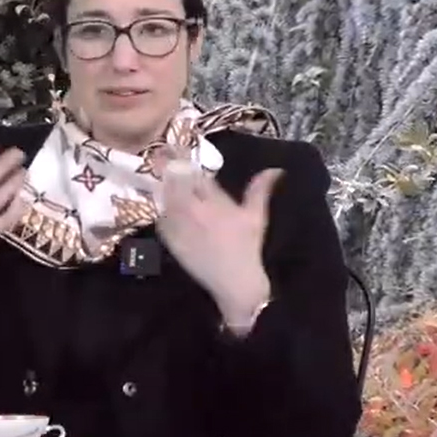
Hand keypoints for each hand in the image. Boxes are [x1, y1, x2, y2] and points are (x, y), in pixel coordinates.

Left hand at [155, 157, 280, 319]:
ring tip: (168, 184)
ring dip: (166, 190)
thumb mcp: (256, 216)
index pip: (196, 174)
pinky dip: (162, 211)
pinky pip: (160, 218)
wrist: (233, 281)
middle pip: (176, 182)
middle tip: (171, 166)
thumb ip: (260, 189)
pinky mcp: (170, 239)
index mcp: (215, 201)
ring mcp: (179, 224)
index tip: (183, 156)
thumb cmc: (247, 247)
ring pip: (165, 198)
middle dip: (174, 173)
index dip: (189, 165)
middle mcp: (194, 209)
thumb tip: (275, 169)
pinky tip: (166, 208)